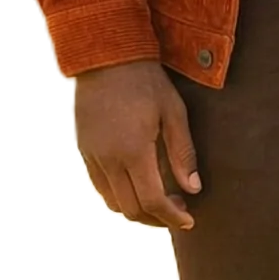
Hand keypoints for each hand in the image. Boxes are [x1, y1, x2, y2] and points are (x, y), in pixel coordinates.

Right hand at [72, 59, 200, 229]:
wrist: (107, 58)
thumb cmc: (147, 81)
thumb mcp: (174, 112)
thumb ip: (183, 153)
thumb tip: (193, 189)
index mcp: (133, 150)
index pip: (152, 200)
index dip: (172, 217)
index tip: (189, 221)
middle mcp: (108, 159)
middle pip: (131, 208)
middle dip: (157, 218)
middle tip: (180, 212)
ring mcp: (92, 157)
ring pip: (113, 202)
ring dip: (138, 209)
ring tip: (162, 200)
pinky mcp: (85, 151)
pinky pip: (101, 186)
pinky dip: (121, 196)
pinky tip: (138, 185)